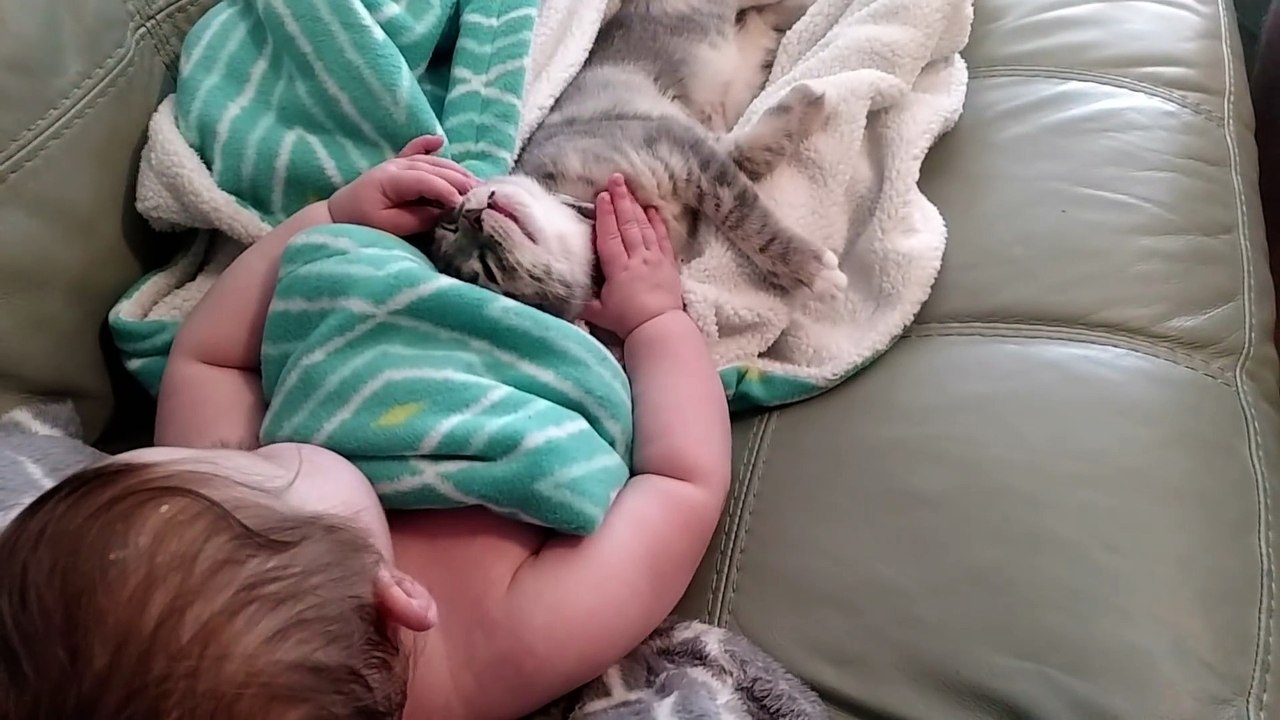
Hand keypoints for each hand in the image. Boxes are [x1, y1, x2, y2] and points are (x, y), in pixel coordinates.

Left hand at [328, 135, 477, 235]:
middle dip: (459, 179)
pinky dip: (428, 144)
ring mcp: (396, 162)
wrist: (337, 215)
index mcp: (391, 180)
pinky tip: (440, 140)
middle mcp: (396, 166)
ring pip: (432, 160)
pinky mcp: (396, 164)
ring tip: (475, 182)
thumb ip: (417, 218)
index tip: (464, 203)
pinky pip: (414, 150)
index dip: (448, 190)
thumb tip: (445, 212)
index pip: (426, 181)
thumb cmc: (361, 223)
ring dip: (455, 169)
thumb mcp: (389, 227)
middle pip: (434, 168)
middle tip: (481, 193)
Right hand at [580, 174, 683, 339]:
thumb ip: (581, 299)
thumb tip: (563, 289)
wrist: (659, 328)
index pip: (609, 236)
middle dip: (621, 200)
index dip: (605, 214)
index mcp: (618, 268)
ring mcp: (654, 259)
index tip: (602, 196)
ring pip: (644, 227)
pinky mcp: (668, 263)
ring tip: (629, 189)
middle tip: (616, 179)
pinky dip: (657, 222)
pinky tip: (652, 210)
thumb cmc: (627, 322)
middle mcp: (637, 258)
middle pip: (627, 224)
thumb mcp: (598, 313)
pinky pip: (663, 238)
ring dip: (636, 206)